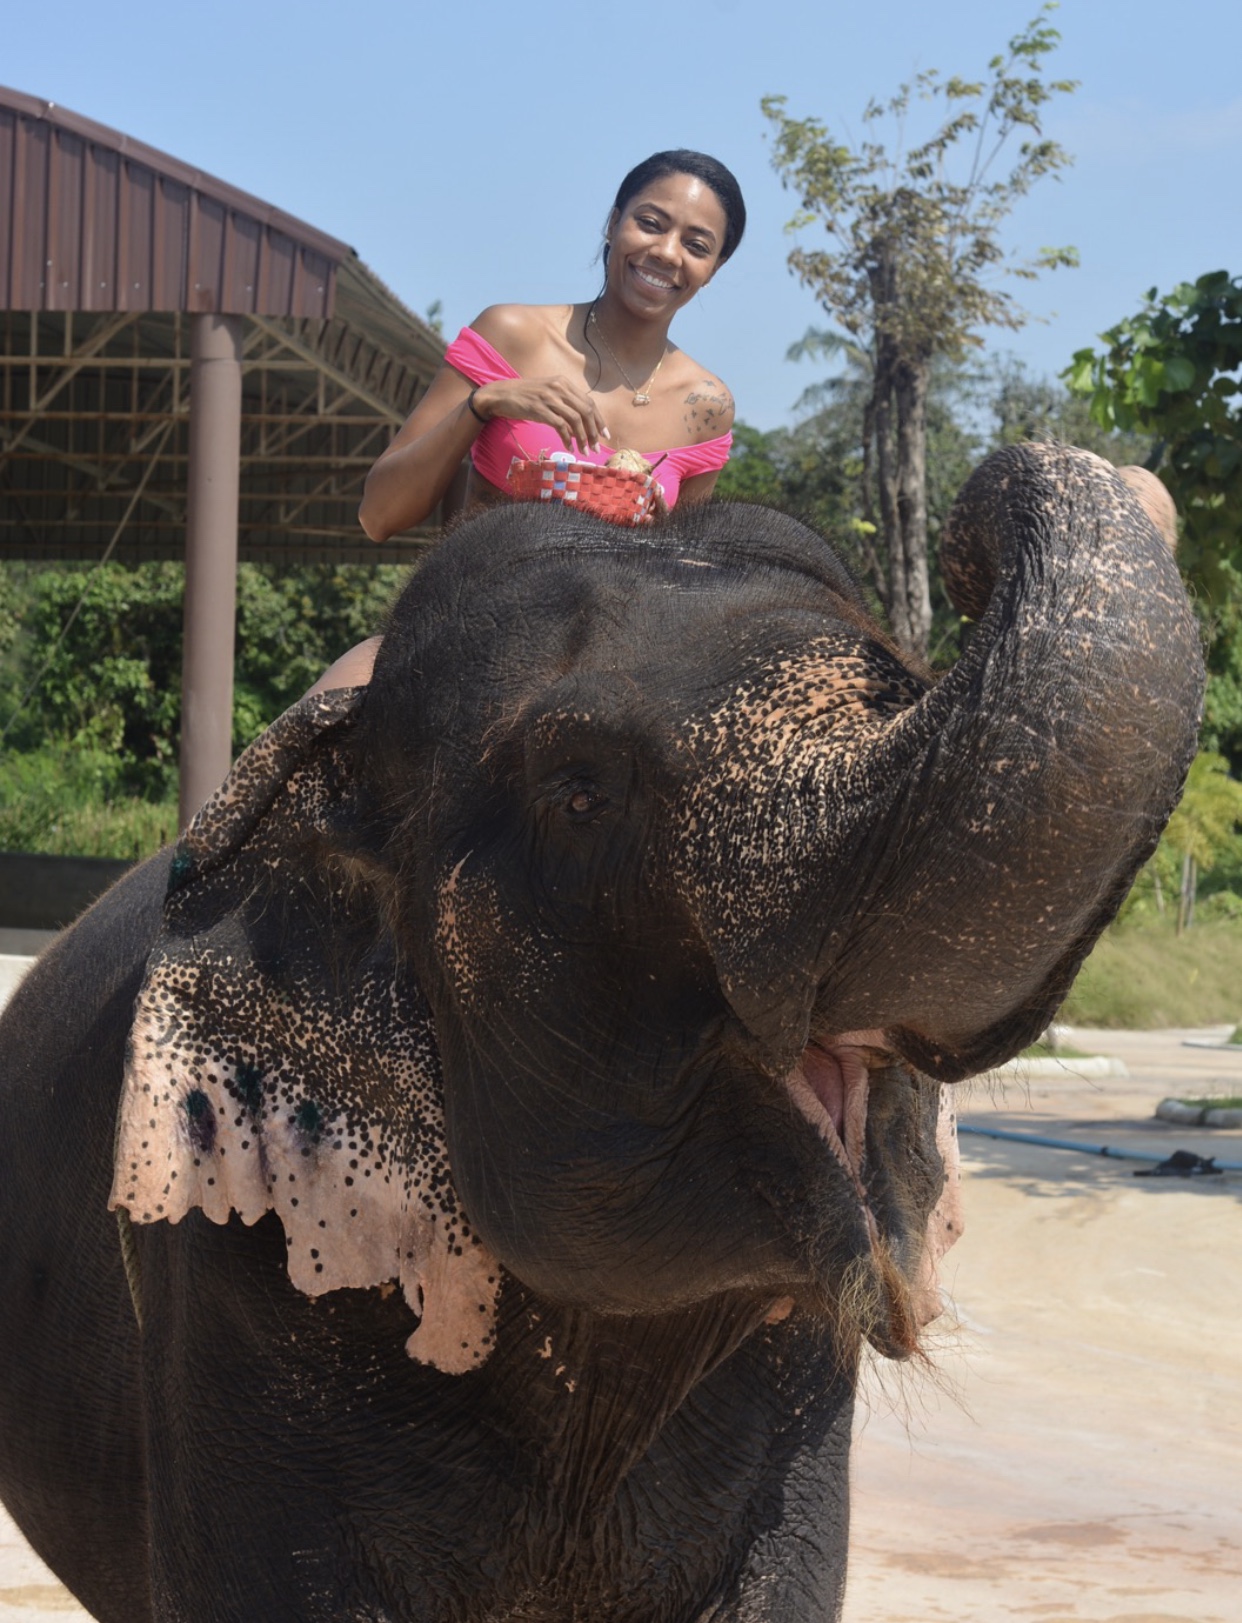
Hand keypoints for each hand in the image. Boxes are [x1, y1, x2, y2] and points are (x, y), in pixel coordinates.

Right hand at [475, 376, 609, 455]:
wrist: (500, 395)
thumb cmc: (524, 397)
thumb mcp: (547, 394)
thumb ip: (564, 404)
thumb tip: (580, 425)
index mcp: (563, 383)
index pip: (589, 402)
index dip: (599, 420)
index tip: (604, 435)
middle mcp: (559, 388)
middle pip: (586, 411)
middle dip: (594, 432)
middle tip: (596, 447)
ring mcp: (549, 398)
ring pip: (575, 420)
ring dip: (583, 438)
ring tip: (584, 451)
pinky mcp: (540, 409)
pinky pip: (560, 426)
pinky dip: (568, 439)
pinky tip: (569, 447)